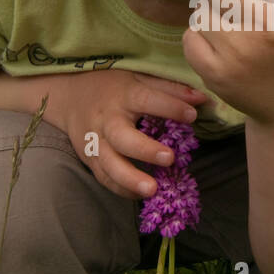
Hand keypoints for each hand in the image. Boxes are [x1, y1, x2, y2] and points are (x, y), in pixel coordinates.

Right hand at [38, 69, 207, 198]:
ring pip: (109, 164)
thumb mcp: (139, 78)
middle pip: (122, 137)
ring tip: (152, 190)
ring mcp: (95, 142)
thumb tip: (204, 99)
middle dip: (145, 150)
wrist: (69, 94)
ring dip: (129, 179)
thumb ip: (170, 89)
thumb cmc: (113, 85)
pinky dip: (121, 189)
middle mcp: (107, 119)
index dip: (170, 106)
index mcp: (123, 94)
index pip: (147, 100)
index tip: (193, 115)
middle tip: (170, 159)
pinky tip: (141, 195)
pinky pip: (104, 177)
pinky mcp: (89, 158)